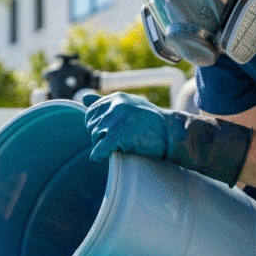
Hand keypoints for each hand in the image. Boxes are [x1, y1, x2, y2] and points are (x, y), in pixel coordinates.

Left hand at [84, 91, 253, 186]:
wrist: (172, 134)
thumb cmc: (152, 123)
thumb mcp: (129, 106)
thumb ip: (106, 103)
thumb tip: (82, 97)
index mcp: (116, 98)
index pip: (91, 112)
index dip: (97, 127)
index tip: (110, 133)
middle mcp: (114, 105)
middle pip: (91, 126)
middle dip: (99, 137)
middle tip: (119, 142)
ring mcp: (115, 119)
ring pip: (94, 138)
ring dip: (103, 146)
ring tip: (122, 146)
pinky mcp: (116, 135)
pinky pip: (98, 150)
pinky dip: (99, 157)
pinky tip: (105, 158)